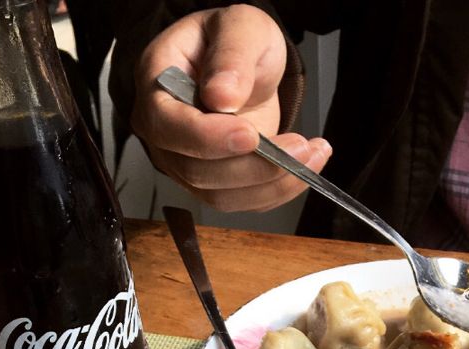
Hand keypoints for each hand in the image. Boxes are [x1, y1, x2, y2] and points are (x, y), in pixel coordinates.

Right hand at [131, 4, 331, 212]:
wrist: (243, 69)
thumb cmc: (233, 43)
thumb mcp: (240, 27)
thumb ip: (232, 56)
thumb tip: (222, 98)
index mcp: (157, 84)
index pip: (168, 125)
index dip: (207, 138)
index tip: (250, 135)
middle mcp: (165, 133)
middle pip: (197, 171)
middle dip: (253, 165)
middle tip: (298, 145)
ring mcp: (185, 164)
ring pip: (221, 196)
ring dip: (272, 182)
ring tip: (311, 154)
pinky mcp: (213, 185)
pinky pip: (242, 202)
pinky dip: (278, 191)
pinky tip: (305, 168)